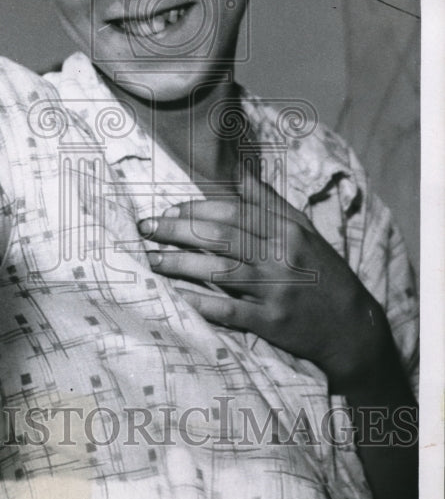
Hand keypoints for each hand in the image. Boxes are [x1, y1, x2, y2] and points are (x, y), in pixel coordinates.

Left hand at [139, 165, 391, 393]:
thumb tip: (236, 171)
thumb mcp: (303, 230)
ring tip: (152, 260)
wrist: (353, 327)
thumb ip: (267, 202)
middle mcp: (281, 255)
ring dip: (180, 263)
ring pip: (220, 270)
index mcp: (287, 230)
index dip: (197, 209)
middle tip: (145, 228)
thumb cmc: (322, 273)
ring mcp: (276, 289)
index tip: (168, 210)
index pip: (234, 212)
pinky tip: (176, 295)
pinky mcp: (272, 322)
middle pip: (221, 237)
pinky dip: (200, 302)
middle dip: (177, 230)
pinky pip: (228, 310)